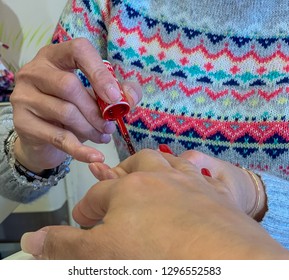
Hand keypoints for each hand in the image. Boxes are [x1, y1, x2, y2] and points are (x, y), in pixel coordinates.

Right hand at [10, 38, 141, 171]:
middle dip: (96, 110)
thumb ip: (118, 92)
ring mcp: (23, 96)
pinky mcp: (22, 123)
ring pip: (65, 112)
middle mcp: (34, 72)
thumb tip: (131, 96)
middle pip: (69, 86)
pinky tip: (95, 156)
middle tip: (110, 126)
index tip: (115, 96)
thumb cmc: (71, 111)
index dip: (100, 72)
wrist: (42, 139)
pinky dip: (80, 149)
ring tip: (103, 137)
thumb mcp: (94, 98)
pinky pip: (58, 137)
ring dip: (91, 129)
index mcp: (55, 57)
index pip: (78, 51)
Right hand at [20, 149, 287, 258]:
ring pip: (164, 161)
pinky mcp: (214, 191)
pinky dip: (187, 172)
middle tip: (116, 193)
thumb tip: (31, 241)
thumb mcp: (104, 256)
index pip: (97, 195)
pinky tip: (188, 181)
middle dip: (119, 178)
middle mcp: (157, 176)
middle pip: (133, 167)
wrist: (223, 261)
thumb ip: (66, 247)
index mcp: (127, 189)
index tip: (82, 221)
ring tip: (147, 180)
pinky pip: (198, 170)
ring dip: (153, 169)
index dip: (86, 209)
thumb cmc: (155, 256)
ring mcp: (188, 180)